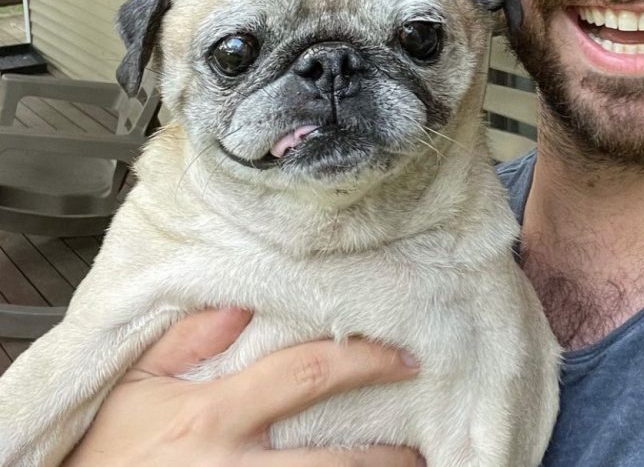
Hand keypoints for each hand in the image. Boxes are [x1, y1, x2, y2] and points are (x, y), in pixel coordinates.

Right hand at [63, 308, 422, 465]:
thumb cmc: (102, 451)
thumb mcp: (133, 384)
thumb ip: (186, 339)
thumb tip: (245, 308)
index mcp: (213, 416)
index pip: (304, 376)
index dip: (361, 362)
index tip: (402, 356)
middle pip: (330, 460)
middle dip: (385, 456)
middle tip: (424, 446)